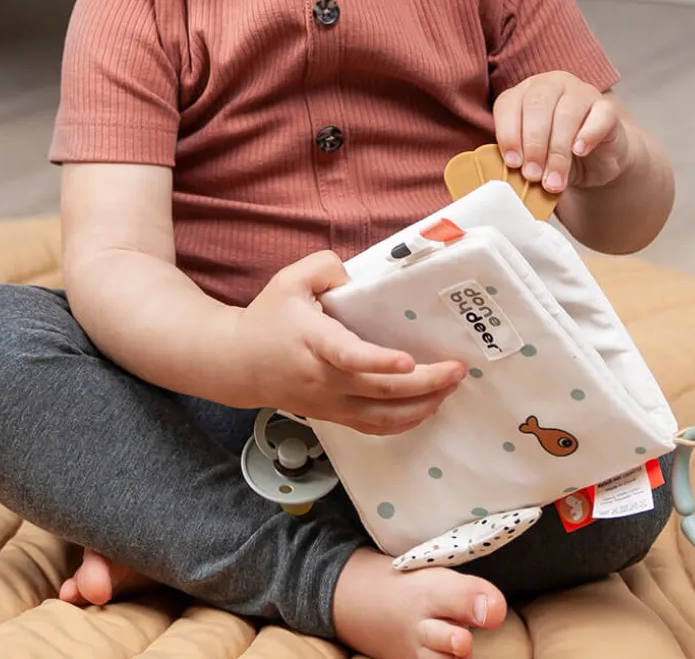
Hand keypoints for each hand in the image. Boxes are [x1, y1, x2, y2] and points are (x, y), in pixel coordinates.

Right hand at [227, 251, 465, 435]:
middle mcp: (324, 379)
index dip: (379, 361)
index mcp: (314, 342)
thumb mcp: (289, 280)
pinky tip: (428, 407)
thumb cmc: (268, 318)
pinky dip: (405, 421)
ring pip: (382, 417)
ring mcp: (330, 403)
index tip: (408, 360)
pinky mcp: (334, 416)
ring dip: (422, 406)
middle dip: (425, 383)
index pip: (348, 356)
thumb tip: (358, 278)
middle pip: (379, 391)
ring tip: (451, 387)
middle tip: (457, 369)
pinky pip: (375, 427)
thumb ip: (325, 267)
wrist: (237, 364)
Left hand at [493, 71, 629, 193]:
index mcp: (524, 93)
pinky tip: (579, 151)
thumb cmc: (554, 154)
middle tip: (532, 174)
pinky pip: (599, 114)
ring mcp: (581, 92)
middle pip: (537, 106)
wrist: (595, 160)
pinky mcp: (607, 107)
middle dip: (533, 144)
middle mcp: (551, 85)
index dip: (508, 135)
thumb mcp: (531, 156)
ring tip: (554, 180)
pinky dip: (588, 134)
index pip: (509, 105)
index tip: (513, 164)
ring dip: (557, 150)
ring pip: (566, 113)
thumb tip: (509, 172)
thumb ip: (519, 157)